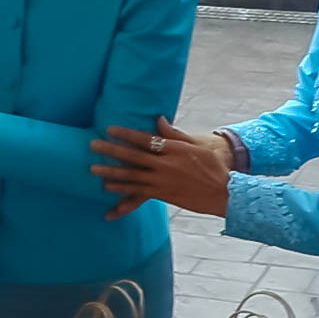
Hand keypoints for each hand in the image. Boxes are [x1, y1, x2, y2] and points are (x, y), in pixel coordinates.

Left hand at [90, 116, 230, 220]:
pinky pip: (138, 195)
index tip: (110, 129)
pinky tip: (109, 196)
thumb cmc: (214, 166)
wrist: (225, 192)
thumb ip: (174, 134)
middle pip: (133, 157)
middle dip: (111, 151)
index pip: (145, 139)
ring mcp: (162, 182)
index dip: (126, 134)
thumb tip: (159, 119)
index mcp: (174, 150)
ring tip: (94, 170)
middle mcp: (165, 165)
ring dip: (111, 174)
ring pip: (131, 177)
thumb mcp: (196, 145)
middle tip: (92, 146)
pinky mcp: (163, 195)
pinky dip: (123, 198)